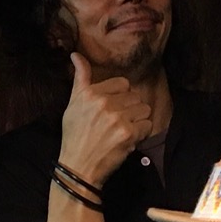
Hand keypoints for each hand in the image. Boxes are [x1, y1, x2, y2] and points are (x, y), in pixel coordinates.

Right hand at [56, 53, 153, 187]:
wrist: (78, 167)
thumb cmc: (75, 136)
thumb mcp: (72, 103)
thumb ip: (80, 78)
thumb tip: (76, 55)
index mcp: (91, 93)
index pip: (123, 83)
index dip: (120, 97)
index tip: (111, 110)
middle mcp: (104, 103)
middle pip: (135, 96)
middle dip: (129, 109)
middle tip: (116, 123)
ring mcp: (117, 118)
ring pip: (144, 109)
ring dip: (138, 121)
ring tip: (123, 131)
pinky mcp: (128, 133)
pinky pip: (148, 125)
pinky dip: (141, 134)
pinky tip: (128, 140)